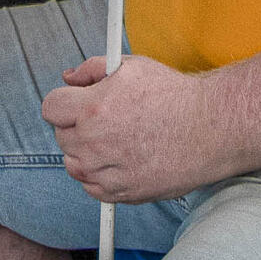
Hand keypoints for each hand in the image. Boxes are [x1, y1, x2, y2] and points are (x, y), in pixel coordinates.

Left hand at [41, 55, 224, 203]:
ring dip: (87, 151)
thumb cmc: (174, 95)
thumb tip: (69, 77)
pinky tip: (122, 158)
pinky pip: (92, 187)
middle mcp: (96, 142)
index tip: (77, 102)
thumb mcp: (132, 66)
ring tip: (117, 138)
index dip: (64, 102)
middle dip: (76, 125)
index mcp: (93, 108)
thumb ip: (92, 68)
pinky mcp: (123, 193)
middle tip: (104, 118)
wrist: (210, 129)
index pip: (50, 108)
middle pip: (61, 136)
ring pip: (74, 163)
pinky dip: (100, 175)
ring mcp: (109, 171)